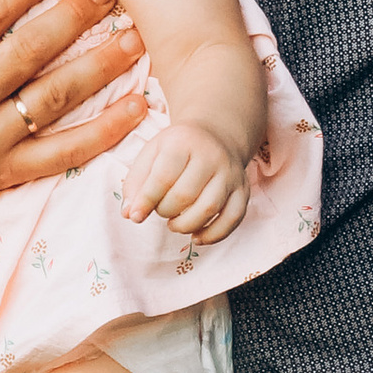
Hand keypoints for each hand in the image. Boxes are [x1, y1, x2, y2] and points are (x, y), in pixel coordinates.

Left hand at [122, 118, 248, 243]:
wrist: (216, 135)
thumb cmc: (177, 149)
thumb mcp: (151, 154)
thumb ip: (136, 183)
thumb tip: (129, 213)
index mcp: (184, 142)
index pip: (163, 177)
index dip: (146, 201)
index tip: (135, 216)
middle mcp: (211, 156)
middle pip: (185, 195)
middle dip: (166, 211)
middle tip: (160, 210)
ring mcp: (231, 174)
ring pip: (209, 209)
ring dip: (185, 225)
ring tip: (174, 224)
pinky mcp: (243, 191)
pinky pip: (232, 219)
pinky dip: (213, 235)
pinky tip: (197, 237)